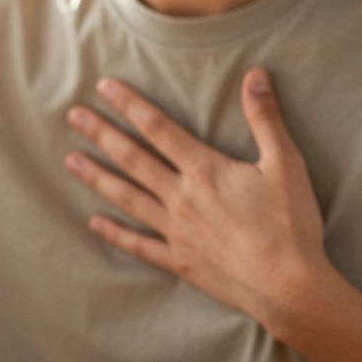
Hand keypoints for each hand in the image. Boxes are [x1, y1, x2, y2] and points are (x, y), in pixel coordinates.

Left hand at [64, 69, 330, 331]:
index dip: (129, 104)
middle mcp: (181, 197)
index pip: (158, 128)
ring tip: (70, 160)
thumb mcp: (286, 163)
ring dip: (97, 177)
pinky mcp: (179, 260)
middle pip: (132, 158)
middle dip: (101, 133)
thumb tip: (255, 74)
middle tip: (72, 115)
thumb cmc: (291, 225)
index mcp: (204, 170)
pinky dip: (114, 233)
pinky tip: (94, 223)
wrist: (289, 287)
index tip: (103, 86)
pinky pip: (138, 244)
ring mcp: (175, 231)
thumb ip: (266, 118)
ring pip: (127, 197)